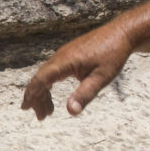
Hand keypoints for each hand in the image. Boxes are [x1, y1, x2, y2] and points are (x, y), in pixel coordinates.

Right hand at [21, 24, 135, 118]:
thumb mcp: (102, 78)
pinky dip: (49, 84)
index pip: (41, 79)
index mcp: (65, 61)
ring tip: (48, 111)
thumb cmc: (113, 54)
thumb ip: (85, 94)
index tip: (28, 108)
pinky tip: (51, 94)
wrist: (121, 33)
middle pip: (40, 78)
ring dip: (43, 93)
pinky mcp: (68, 54)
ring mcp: (63, 54)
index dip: (33, 94)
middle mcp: (60, 56)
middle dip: (36, 98)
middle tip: (40, 117)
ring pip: (45, 74)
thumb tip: (71, 112)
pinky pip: (52, 70)